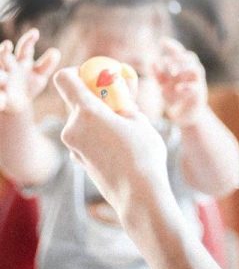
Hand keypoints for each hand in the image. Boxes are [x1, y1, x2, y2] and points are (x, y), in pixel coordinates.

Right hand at [0, 28, 60, 113]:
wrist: (14, 105)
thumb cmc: (27, 86)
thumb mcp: (39, 76)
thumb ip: (47, 64)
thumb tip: (55, 51)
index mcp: (21, 62)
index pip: (24, 48)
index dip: (29, 40)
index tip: (35, 33)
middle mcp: (8, 68)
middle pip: (4, 57)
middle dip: (4, 52)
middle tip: (7, 45)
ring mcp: (1, 80)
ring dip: (0, 74)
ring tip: (4, 77)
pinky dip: (1, 99)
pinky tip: (4, 101)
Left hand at [53, 67, 169, 217]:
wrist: (139, 194)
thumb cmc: (143, 155)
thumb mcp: (140, 120)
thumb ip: (125, 104)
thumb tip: (120, 93)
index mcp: (87, 112)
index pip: (65, 79)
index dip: (79, 73)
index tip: (97, 78)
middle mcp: (72, 127)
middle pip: (75, 100)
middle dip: (95, 97)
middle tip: (120, 102)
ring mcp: (72, 145)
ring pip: (81, 120)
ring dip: (99, 117)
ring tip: (126, 128)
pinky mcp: (77, 159)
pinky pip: (84, 137)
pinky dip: (98, 134)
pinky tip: (119, 145)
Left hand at [153, 38, 207, 126]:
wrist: (186, 115)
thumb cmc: (175, 98)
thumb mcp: (163, 85)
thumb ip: (158, 74)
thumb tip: (152, 62)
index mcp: (183, 68)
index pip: (180, 53)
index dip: (173, 46)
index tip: (162, 41)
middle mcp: (192, 73)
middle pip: (190, 58)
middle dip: (177, 58)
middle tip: (165, 64)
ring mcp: (198, 83)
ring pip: (196, 69)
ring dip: (184, 69)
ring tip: (172, 73)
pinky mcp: (199, 95)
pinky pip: (196, 87)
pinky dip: (186, 86)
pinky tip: (177, 88)